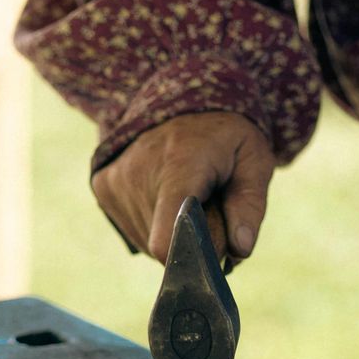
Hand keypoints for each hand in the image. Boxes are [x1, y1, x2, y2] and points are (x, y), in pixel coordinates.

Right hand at [92, 112, 274, 264]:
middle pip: (164, 246)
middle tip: (211, 213)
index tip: (213, 256)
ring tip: (189, 201)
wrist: (182, 99)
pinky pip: (134, 229)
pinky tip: (166, 196)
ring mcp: (116, 180)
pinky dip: (155, 223)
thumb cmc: (226, 135)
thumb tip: (239, 250)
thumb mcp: (255, 160)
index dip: (190, 259)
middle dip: (193, 243)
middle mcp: (139, 172)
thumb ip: (249, 206)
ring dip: (173, 234)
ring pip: (148, 242)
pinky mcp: (103, 186)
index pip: (167, 239)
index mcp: (180, 164)